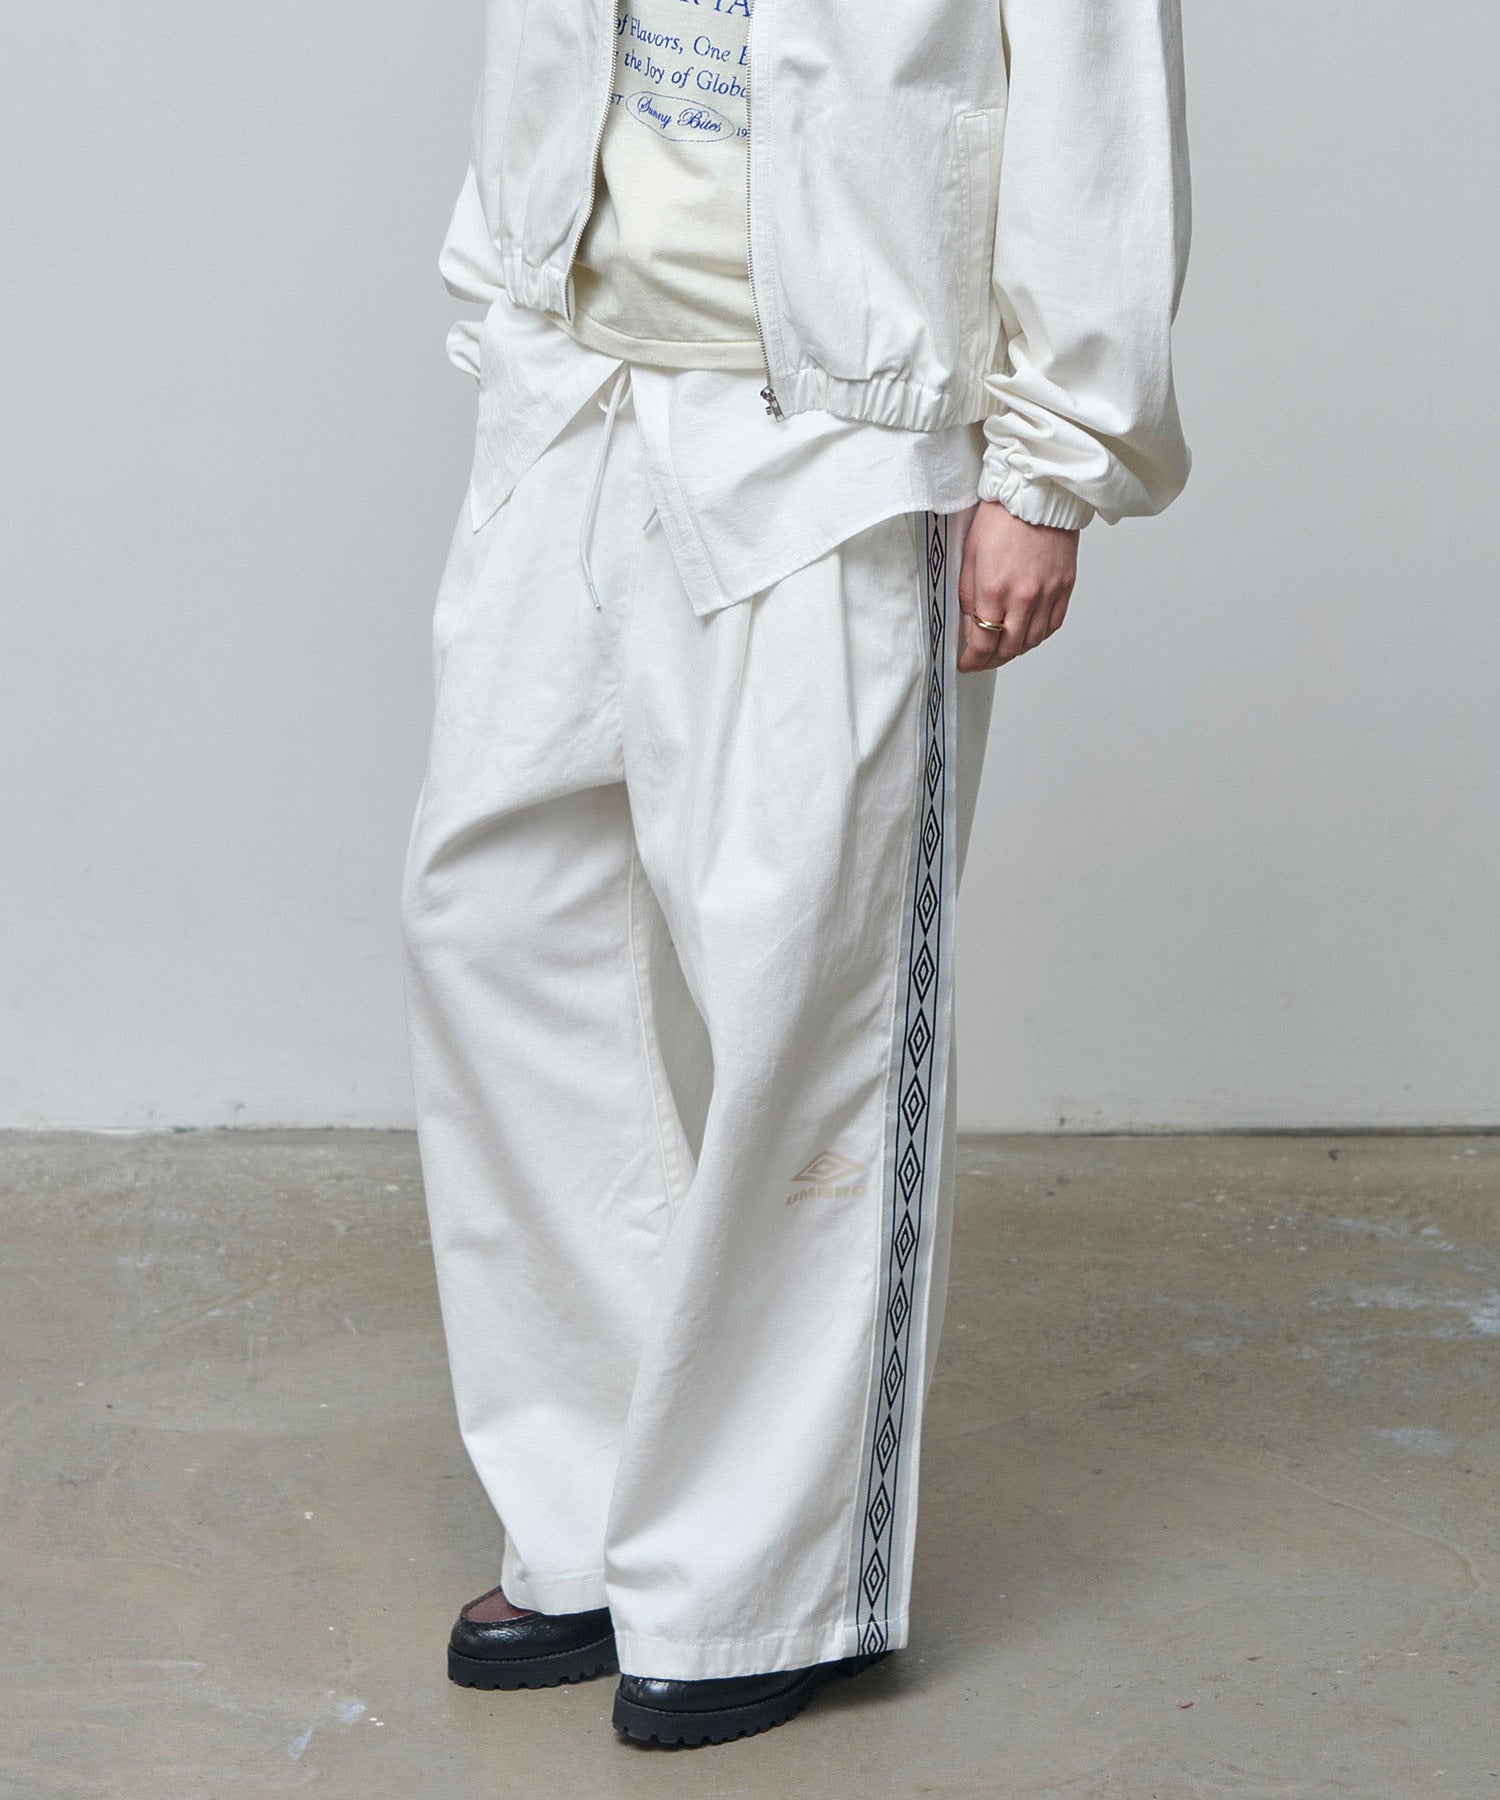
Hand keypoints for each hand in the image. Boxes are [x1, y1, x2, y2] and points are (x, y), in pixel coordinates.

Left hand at [957, 501, 1078, 672]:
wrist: (1035, 494)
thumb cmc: (1000, 518)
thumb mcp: (969, 557)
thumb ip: (969, 597)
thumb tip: (969, 626)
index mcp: (995, 590)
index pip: (983, 643)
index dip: (973, 660)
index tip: (967, 663)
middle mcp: (1024, 597)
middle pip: (1009, 648)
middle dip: (991, 660)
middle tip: (982, 661)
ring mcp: (1048, 593)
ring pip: (1033, 640)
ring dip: (1015, 650)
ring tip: (1003, 648)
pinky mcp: (1065, 586)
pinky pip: (1053, 625)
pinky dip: (1039, 635)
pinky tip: (1027, 633)